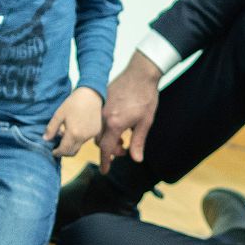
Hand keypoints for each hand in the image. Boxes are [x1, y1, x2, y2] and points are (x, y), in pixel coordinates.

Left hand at [46, 87, 102, 158]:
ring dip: (71, 145)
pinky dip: (78, 139)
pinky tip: (75, 129)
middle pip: (72, 152)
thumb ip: (51, 128)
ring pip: (79, 146)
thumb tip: (45, 139)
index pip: (64, 150)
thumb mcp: (59, 114)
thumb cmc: (73, 103)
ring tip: (65, 134)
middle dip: (64, 152)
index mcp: (73, 134)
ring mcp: (91, 136)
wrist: (91, 95)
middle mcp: (83, 138)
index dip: (57, 152)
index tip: (53, 151)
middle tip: (57, 147)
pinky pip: (85, 140)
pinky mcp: (96, 132)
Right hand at [95, 53, 161, 168]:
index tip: (105, 171)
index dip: (105, 162)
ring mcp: (101, 108)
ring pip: (98, 130)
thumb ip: (138, 142)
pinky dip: (106, 127)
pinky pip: (99, 119)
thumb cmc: (146, 97)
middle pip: (100, 141)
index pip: (106, 149)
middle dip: (110, 149)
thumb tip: (136, 159)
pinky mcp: (102, 100)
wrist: (141, 73)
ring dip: (108, 138)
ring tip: (122, 138)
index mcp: (115, 124)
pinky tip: (119, 124)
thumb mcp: (145, 122)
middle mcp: (104, 117)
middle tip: (123, 150)